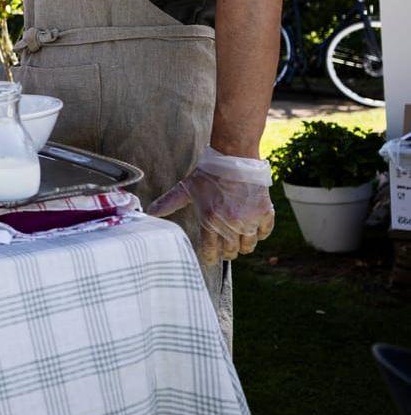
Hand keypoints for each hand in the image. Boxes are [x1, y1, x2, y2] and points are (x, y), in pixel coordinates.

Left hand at [148, 146, 274, 264]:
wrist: (234, 157)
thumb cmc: (209, 173)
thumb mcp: (186, 188)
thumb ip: (168, 203)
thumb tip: (148, 213)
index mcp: (209, 220)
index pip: (211, 252)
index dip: (209, 257)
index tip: (209, 257)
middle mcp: (230, 224)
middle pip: (231, 252)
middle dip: (226, 251)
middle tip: (224, 245)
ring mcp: (249, 220)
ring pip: (248, 246)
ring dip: (242, 244)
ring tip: (237, 237)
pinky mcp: (265, 213)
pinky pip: (264, 233)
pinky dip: (259, 233)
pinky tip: (252, 227)